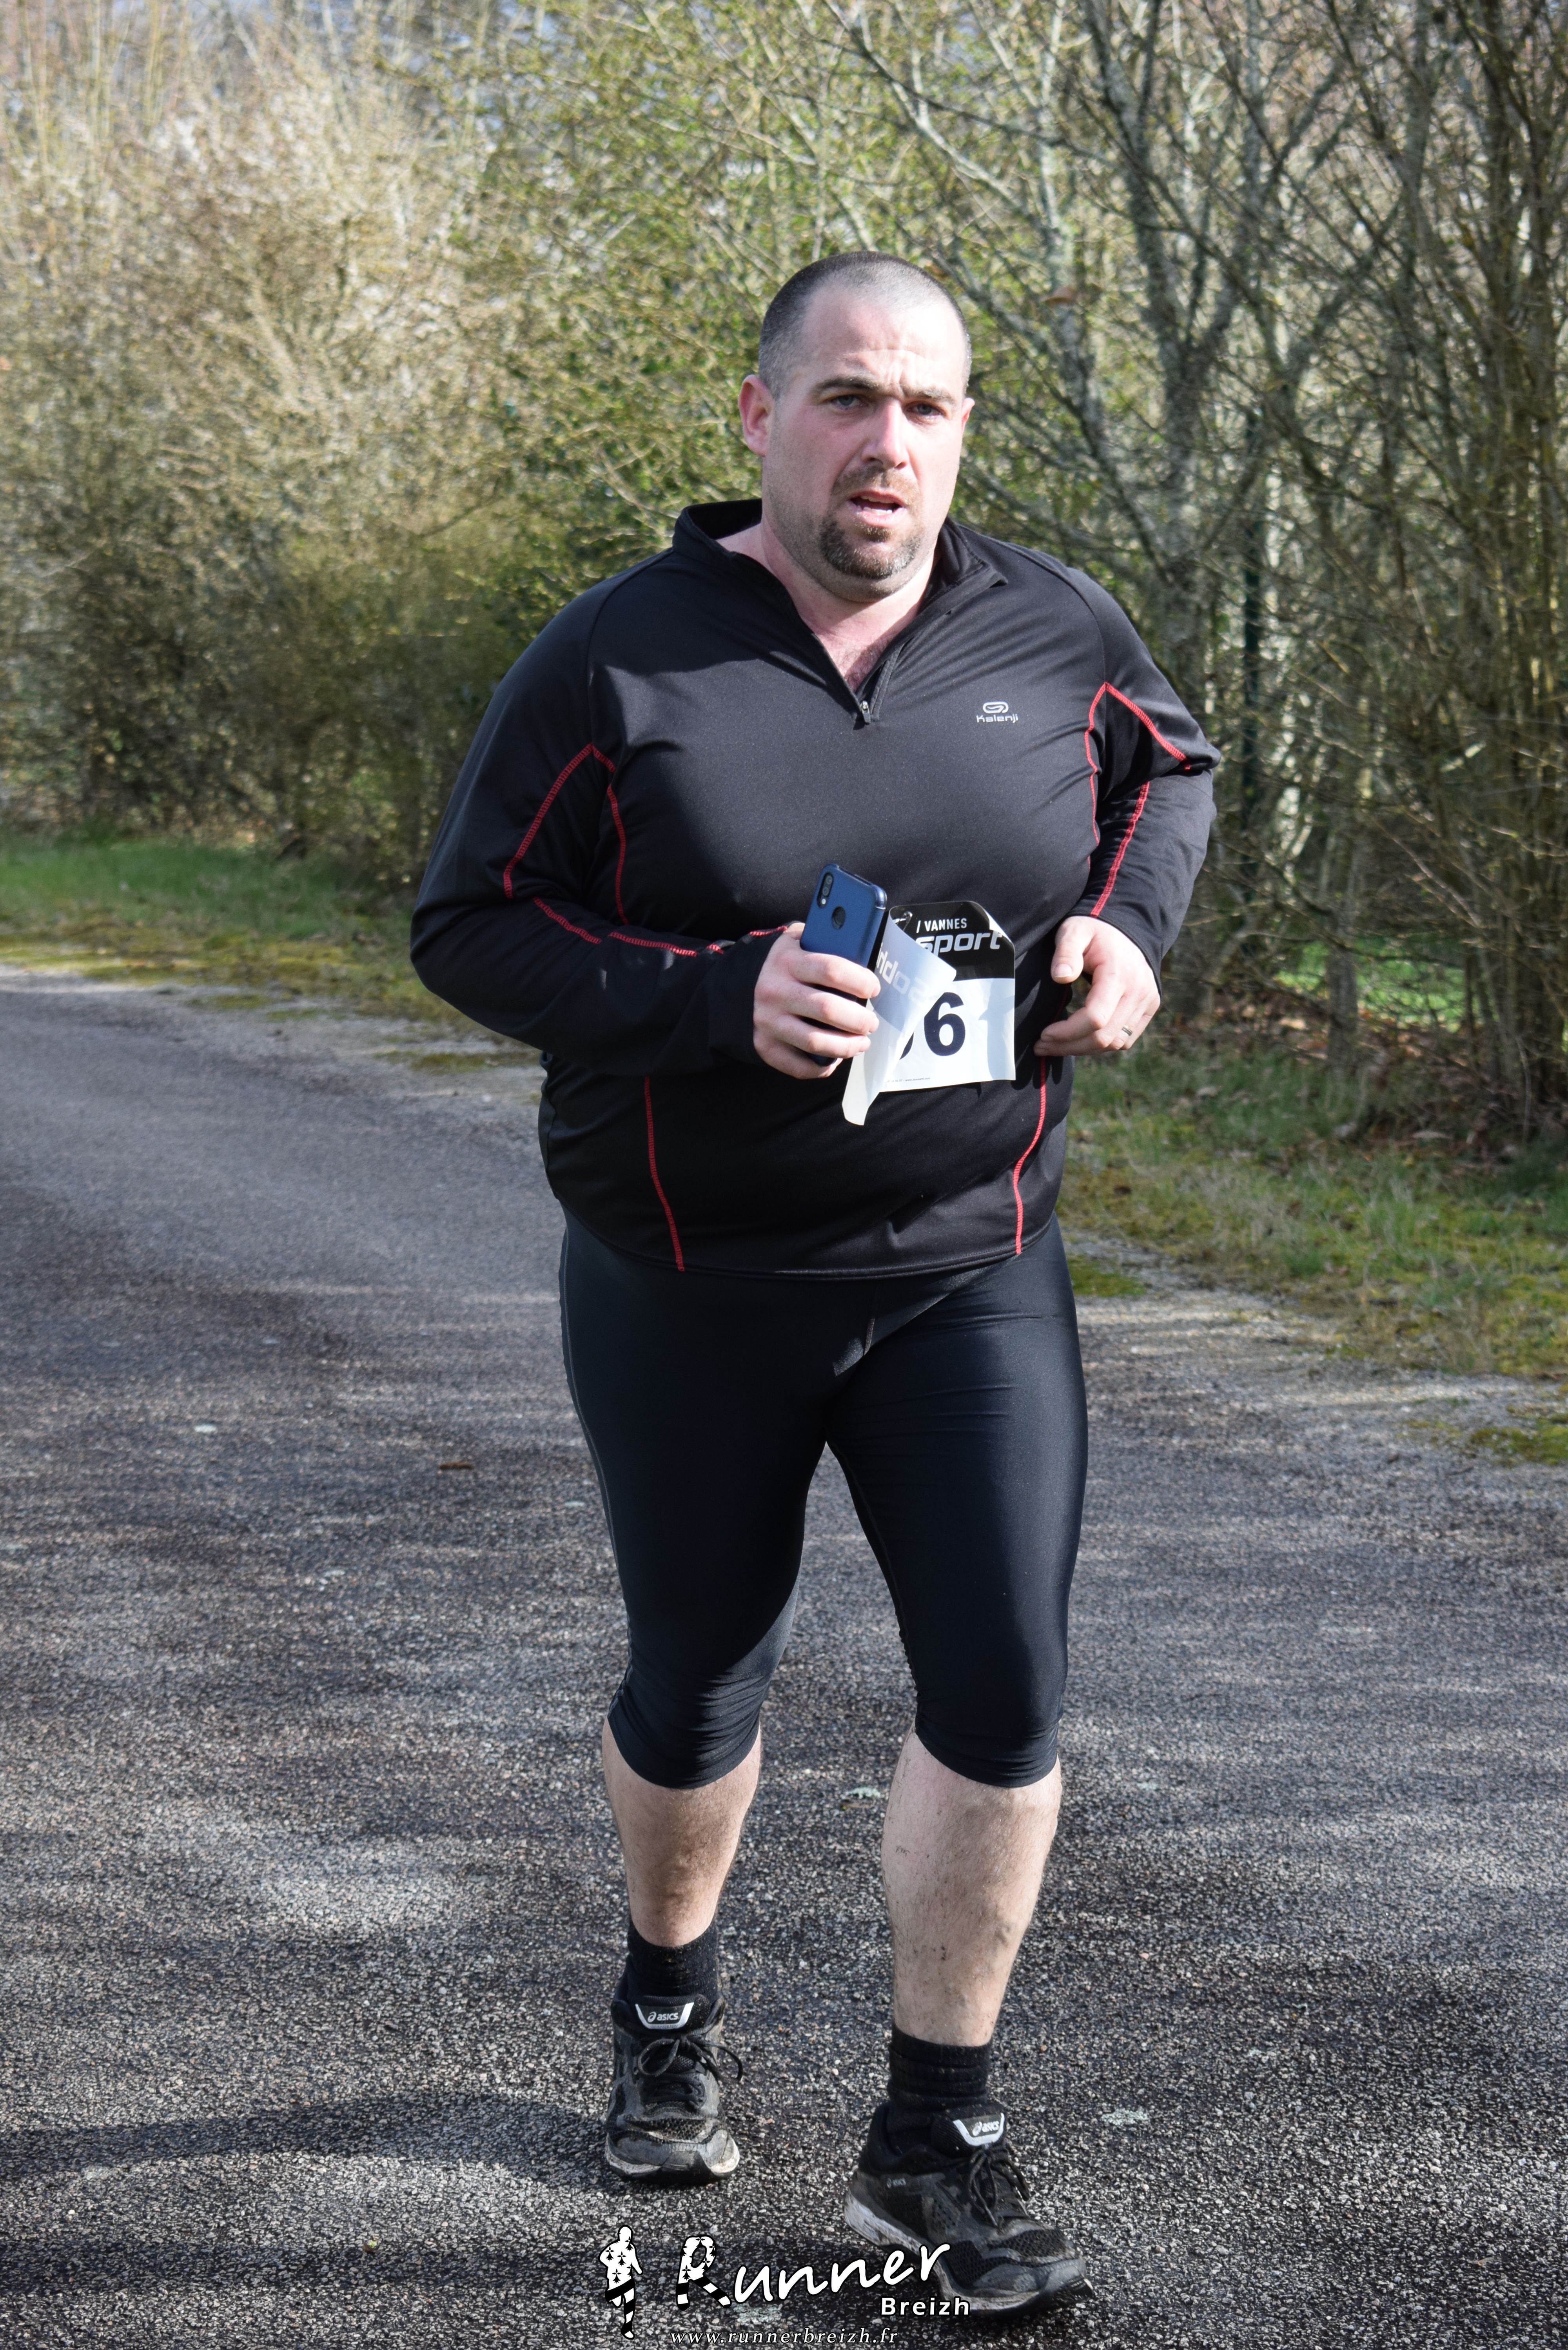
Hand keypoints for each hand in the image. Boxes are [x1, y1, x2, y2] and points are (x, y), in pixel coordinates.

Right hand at [754, 922, 879, 1078]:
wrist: (730, 988)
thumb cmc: (777, 965)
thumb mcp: (793, 942)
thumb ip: (821, 941)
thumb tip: (859, 947)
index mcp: (788, 962)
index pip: (832, 970)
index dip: (860, 981)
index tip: (873, 988)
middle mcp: (776, 992)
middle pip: (828, 1009)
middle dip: (859, 1019)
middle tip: (871, 1022)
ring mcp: (769, 1022)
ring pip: (816, 1042)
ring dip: (847, 1046)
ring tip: (861, 1042)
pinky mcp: (765, 1046)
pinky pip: (799, 1066)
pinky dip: (822, 1068)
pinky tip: (835, 1059)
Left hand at [1034, 916, 1157, 1057]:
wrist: (1126, 931)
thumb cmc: (1094, 932)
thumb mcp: (1074, 931)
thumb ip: (1066, 952)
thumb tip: (1060, 977)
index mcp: (1119, 974)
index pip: (1095, 1018)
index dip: (1067, 1032)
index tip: (1044, 1034)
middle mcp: (1139, 992)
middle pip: (1104, 1036)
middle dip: (1069, 1046)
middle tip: (1041, 1046)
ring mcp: (1147, 1002)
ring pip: (1115, 1043)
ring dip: (1083, 1049)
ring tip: (1056, 1046)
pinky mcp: (1149, 1009)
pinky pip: (1125, 1040)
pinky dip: (1101, 1045)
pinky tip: (1079, 1040)